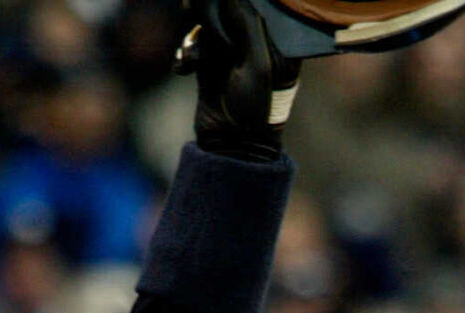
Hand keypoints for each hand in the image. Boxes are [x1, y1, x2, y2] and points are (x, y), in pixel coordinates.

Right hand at [174, 0, 300, 160]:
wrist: (230, 146)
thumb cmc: (255, 111)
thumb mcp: (258, 66)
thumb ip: (248, 27)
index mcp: (280, 43)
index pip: (262, 6)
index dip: (242, 2)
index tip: (224, 2)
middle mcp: (257, 42)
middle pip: (232, 8)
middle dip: (211, 10)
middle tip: (193, 10)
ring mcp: (233, 50)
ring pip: (210, 21)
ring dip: (195, 33)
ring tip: (191, 54)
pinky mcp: (211, 60)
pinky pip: (195, 42)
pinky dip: (187, 51)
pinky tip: (183, 67)